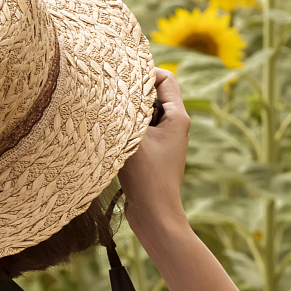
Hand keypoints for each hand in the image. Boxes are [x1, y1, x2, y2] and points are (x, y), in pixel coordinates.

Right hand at [120, 68, 189, 250]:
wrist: (155, 216)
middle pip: (153, 94)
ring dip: (128, 115)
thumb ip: (128, 110)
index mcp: (178, 116)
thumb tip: (114, 88)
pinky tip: (114, 141)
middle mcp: (175, 125)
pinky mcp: (154, 153)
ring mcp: (165, 140)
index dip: (144, 74)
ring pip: (144, 113)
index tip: (122, 82)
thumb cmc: (147, 177)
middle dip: (132, 95)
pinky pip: (140, 130)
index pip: (165, 78)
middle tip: (112, 101)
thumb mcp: (135, 138)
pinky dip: (127, 131)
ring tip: (112, 124)